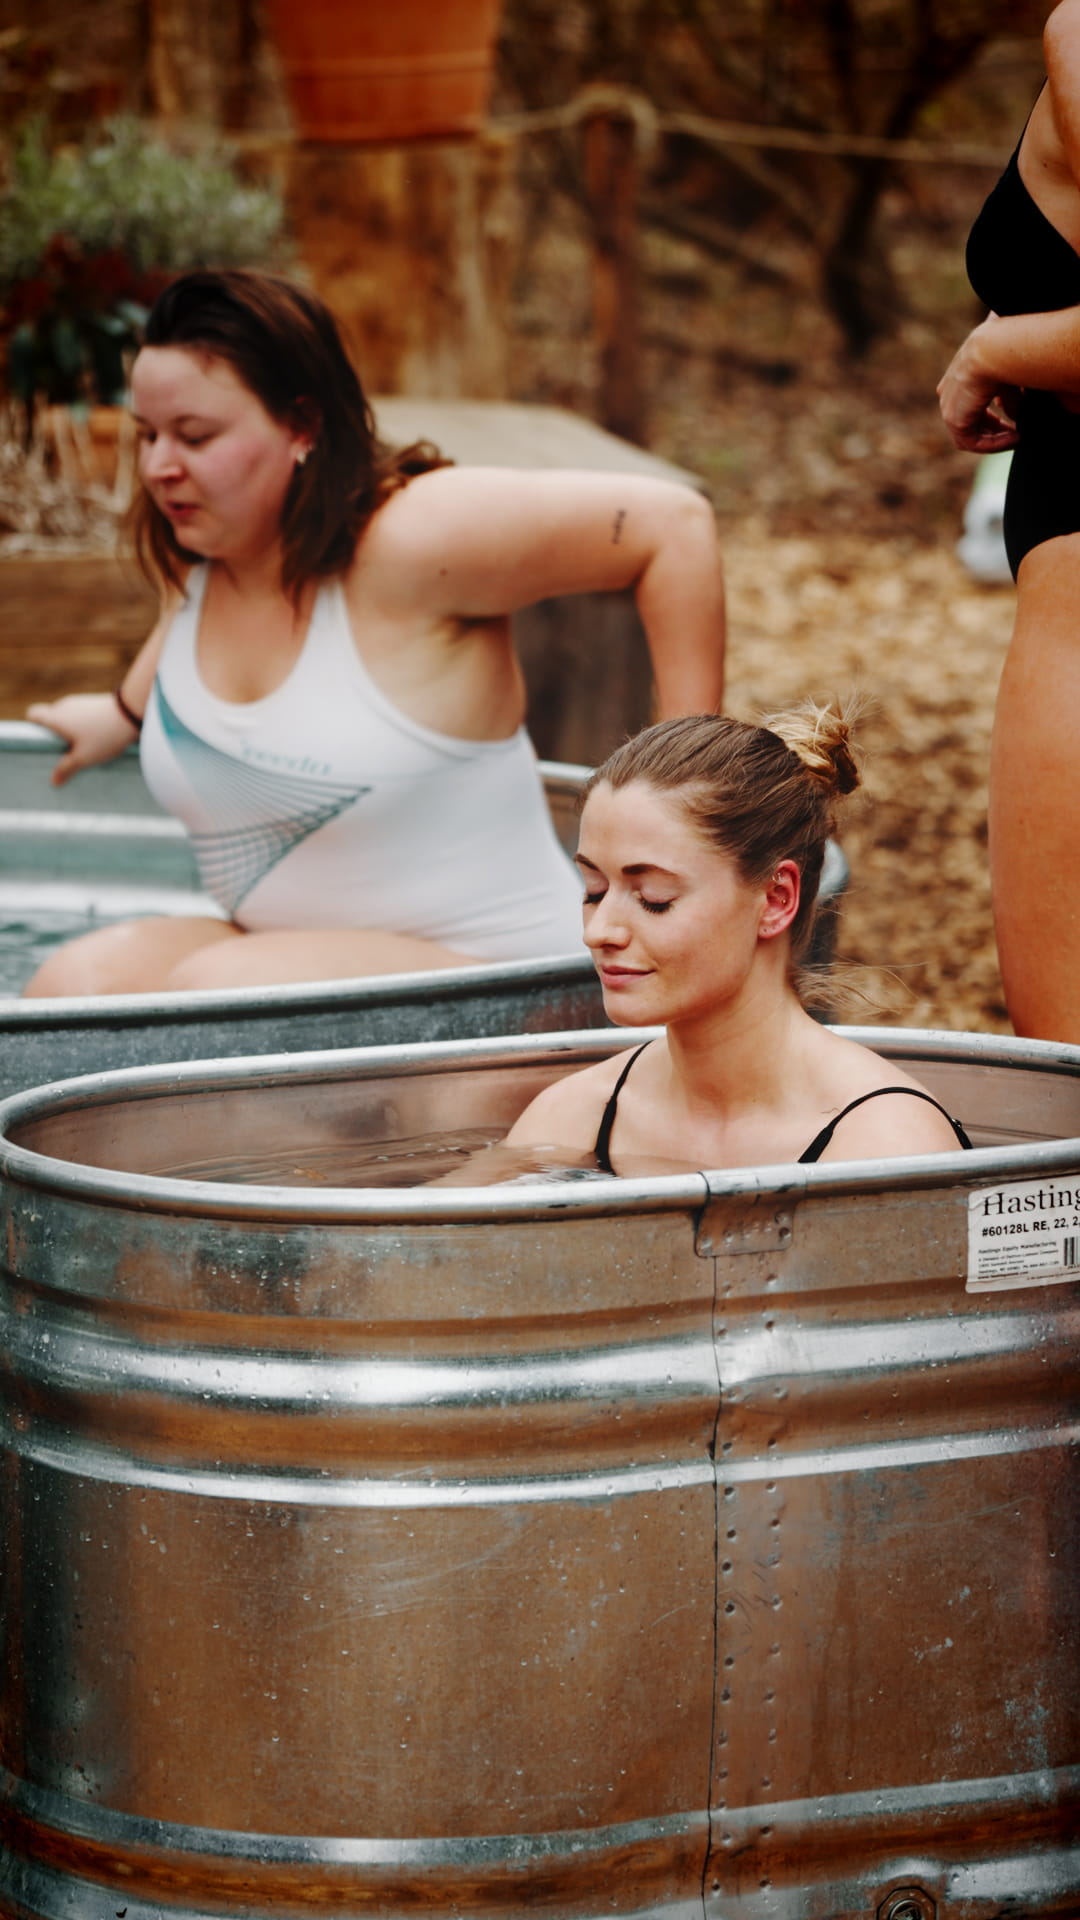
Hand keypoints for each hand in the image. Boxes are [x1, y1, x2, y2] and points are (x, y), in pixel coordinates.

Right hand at [27, 692, 136, 785]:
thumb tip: (53, 781)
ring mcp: (80, 701)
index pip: (33, 714)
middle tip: (64, 750)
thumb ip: (66, 768)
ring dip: (70, 729)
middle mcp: (64, 705)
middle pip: (50, 716)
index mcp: (56, 717)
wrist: (132, 713)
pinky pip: (81, 714)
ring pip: (67, 715)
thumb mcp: (84, 757)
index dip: (33, 726)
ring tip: (82, 746)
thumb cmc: (104, 736)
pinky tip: (95, 737)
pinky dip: (83, 724)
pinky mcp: (94, 702)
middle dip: (54, 733)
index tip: (42, 741)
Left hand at [938, 324, 1022, 453]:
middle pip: (970, 423)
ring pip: (970, 436)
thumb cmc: (1004, 356)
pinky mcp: (954, 420)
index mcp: (957, 380)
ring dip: (996, 440)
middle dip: (994, 431)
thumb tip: (1015, 417)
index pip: (972, 407)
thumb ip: (1010, 400)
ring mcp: (949, 408)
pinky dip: (994, 444)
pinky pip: (974, 442)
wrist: (994, 349)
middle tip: (1016, 433)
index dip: (993, 418)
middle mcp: (949, 394)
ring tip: (1017, 437)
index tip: (1014, 422)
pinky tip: (1014, 438)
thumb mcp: (1008, 380)